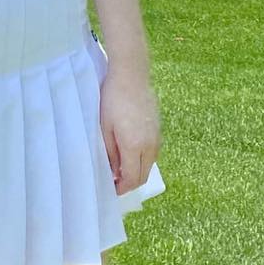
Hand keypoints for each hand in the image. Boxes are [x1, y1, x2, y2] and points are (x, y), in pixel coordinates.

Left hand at [98, 65, 159, 196]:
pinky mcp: (158, 129)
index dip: (122, 188)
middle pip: (143, 175)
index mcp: (134, 146)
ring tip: (120, 167)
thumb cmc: (112, 99)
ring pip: (149, 164)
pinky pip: (152, 152)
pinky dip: (142, 159)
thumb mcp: (104, 127)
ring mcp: (157, 137)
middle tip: (114, 181)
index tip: (111, 189)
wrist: (131, 75)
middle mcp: (150, 146)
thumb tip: (114, 171)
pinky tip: (130, 152)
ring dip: (137, 171)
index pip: (132, 179)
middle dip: (130, 183)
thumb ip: (110, 153)